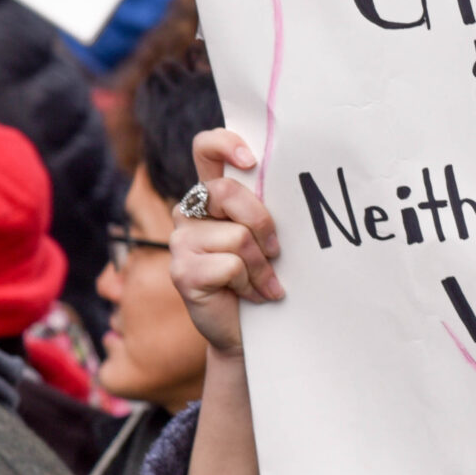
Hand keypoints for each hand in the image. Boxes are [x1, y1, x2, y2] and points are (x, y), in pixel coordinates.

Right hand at [169, 128, 284, 356]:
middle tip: (275, 251)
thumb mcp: (266, 235)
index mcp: (212, 196)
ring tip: (261, 282)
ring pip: (238, 236)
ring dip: (261, 265)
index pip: (206, 150)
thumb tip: (295, 179)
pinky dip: (251, 283)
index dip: (225, 144)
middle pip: (229, 193)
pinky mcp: (182, 272)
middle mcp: (189, 212)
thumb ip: (265, 206)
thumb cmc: (263, 275)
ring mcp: (180, 242)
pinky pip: (231, 265)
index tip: (251, 160)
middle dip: (263, 224)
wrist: (248, 330)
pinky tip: (248, 294)